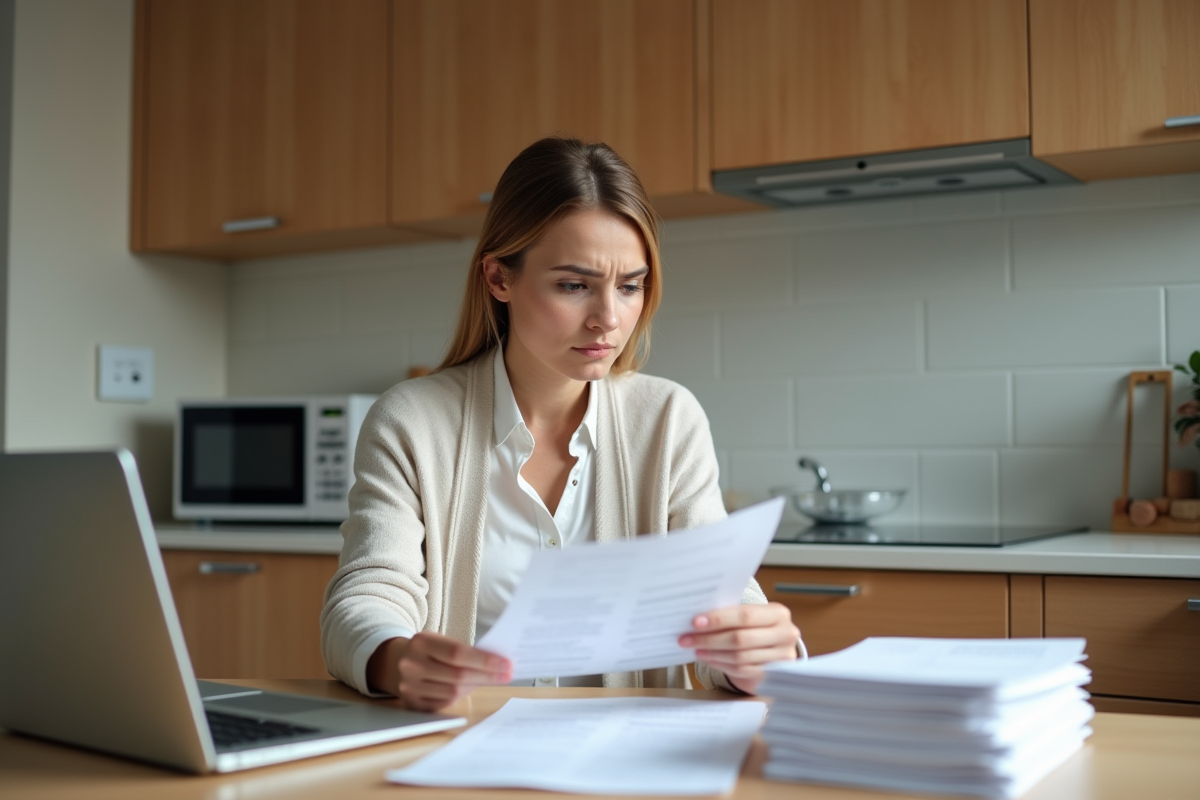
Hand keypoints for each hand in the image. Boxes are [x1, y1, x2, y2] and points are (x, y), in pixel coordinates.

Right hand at [367, 632, 512, 711]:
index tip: (506, 664)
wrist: (396, 661)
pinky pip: (445, 702)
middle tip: (507, 674)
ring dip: (476, 686)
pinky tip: (471, 687)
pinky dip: (462, 696)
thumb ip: (465, 650)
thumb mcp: (441, 640)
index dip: (485, 660)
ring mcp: (409, 685)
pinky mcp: (412, 702)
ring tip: (491, 679)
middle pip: (457, 675)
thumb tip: (498, 662)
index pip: (458, 653)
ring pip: (453, 692)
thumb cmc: (429, 650)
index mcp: (421, 642)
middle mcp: (411, 664)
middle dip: (487, 676)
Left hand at [679, 602, 800, 694]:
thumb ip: (732, 615)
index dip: (719, 619)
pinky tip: (708, 658)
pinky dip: (721, 664)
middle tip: (686, 639)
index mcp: (778, 613)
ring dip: (712, 653)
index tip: (695, 622)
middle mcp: (785, 634)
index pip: (745, 615)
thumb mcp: (754, 616)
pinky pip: (741, 670)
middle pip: (740, 638)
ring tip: (695, 649)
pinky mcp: (773, 675)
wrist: (777, 649)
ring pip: (739, 657)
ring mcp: (781, 657)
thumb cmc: (759, 627)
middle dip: (709, 639)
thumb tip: (698, 620)